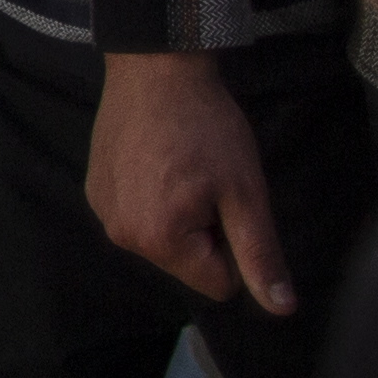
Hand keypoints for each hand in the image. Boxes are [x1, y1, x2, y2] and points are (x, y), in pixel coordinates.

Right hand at [88, 50, 295, 313]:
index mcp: (159, 240)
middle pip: (186, 263)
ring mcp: (103, 212)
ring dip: (178, 215)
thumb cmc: (207, 127)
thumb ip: (259, 254)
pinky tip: (157, 160)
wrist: (156, 68)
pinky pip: (137, 216)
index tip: (226, 199)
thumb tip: (281, 309)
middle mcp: (121, 235)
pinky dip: (152, 197)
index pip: (218, 284)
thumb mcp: (245, 192)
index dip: (233, 244)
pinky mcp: (95, 190)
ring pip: (162, 240)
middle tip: (205, 180)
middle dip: (203, 231)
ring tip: (181, 167)